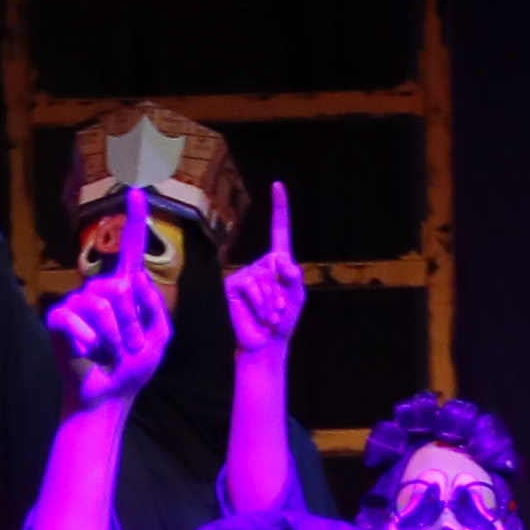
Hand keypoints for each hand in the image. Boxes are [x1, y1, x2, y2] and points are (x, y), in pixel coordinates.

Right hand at [46, 191, 174, 406]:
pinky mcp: (59, 319)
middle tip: (128, 348)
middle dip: (131, 324)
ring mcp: (77, 302)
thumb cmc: (133, 367)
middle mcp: (100, 288)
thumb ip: (155, 306)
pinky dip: (87, 342)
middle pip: (120, 289)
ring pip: (101, 307)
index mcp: (127, 289)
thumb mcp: (159, 338)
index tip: (136, 191)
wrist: (107, 395)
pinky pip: (75, 320)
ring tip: (110, 353)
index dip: (135, 220)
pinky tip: (87, 353)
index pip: (133, 249)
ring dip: (114, 338)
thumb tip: (135, 277)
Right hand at [223, 180, 307, 358]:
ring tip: (269, 316)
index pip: (279, 231)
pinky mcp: (233, 285)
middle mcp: (260, 264)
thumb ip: (294, 278)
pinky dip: (260, 303)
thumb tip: (283, 261)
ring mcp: (245, 273)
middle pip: (276, 264)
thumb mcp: (296, 298)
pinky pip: (251, 286)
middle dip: (282, 290)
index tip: (277, 185)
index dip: (279, 208)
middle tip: (279, 310)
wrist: (265, 345)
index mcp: (278, 263)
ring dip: (272, 301)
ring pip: (264, 278)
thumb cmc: (282, 321)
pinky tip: (260, 316)